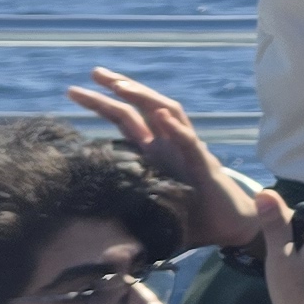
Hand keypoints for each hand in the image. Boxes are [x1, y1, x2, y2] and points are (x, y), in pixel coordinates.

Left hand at [67, 70, 261, 253]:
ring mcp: (187, 152)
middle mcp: (169, 145)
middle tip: (94, 71)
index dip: (101, 103)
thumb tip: (87, 231)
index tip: (74, 90)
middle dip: (119, 87)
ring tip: (121, 86)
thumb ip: (121, 214)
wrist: (229, 229)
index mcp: (154, 153)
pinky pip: (189, 143)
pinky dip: (176, 128)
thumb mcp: (146, 214)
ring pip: (168, 114)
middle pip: (143, 107)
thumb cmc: (189, 221)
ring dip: (145, 98)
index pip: (125, 120)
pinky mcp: (203, 167)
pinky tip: (161, 115)